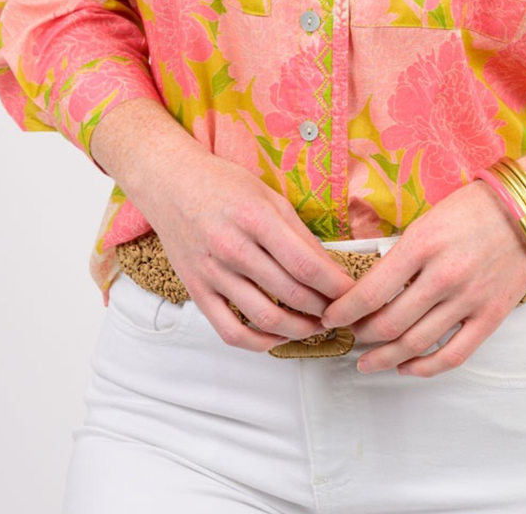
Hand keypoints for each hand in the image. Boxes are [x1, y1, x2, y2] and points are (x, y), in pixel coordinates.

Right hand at [136, 149, 355, 352]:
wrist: (171, 183)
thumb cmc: (223, 184)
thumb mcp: (269, 196)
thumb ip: (299, 233)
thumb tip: (330, 268)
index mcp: (256, 218)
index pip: (306, 265)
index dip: (336, 286)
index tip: (353, 294)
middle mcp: (233, 248)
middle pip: (291, 294)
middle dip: (324, 308)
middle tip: (340, 310)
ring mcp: (212, 273)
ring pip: (265, 319)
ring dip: (300, 329)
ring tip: (317, 325)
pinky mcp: (196, 291)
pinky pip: (230, 331)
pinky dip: (260, 343)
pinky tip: (279, 337)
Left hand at [319, 180, 525, 377]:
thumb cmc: (473, 209)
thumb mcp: (426, 220)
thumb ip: (401, 254)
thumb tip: (370, 286)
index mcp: (421, 245)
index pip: (370, 291)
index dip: (343, 311)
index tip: (331, 316)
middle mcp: (443, 275)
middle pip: (388, 324)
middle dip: (360, 335)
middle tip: (350, 335)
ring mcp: (468, 299)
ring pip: (415, 344)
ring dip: (384, 357)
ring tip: (367, 361)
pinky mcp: (490, 316)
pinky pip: (452, 355)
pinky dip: (424, 368)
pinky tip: (406, 367)